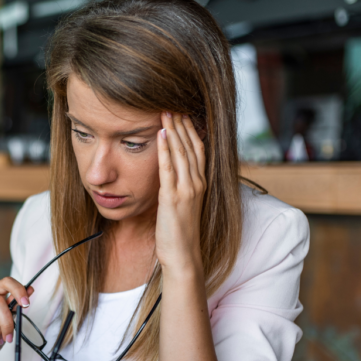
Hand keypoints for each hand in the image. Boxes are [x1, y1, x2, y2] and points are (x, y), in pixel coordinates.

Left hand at [155, 112, 205, 277]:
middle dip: (182, 124)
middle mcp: (197, 184)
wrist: (184, 256)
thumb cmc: (180, 233)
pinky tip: (160, 134)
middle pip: (191, 146)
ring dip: (173, 131)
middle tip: (172, 104)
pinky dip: (164, 150)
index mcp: (201, 184)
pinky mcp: (173, 199)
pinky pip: (168, 169)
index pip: (198, 149)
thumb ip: (180, 187)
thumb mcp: (183, 205)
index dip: (191, 130)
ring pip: (182, 153)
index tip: (182, 113)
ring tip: (166, 112)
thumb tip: (172, 174)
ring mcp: (187, 190)